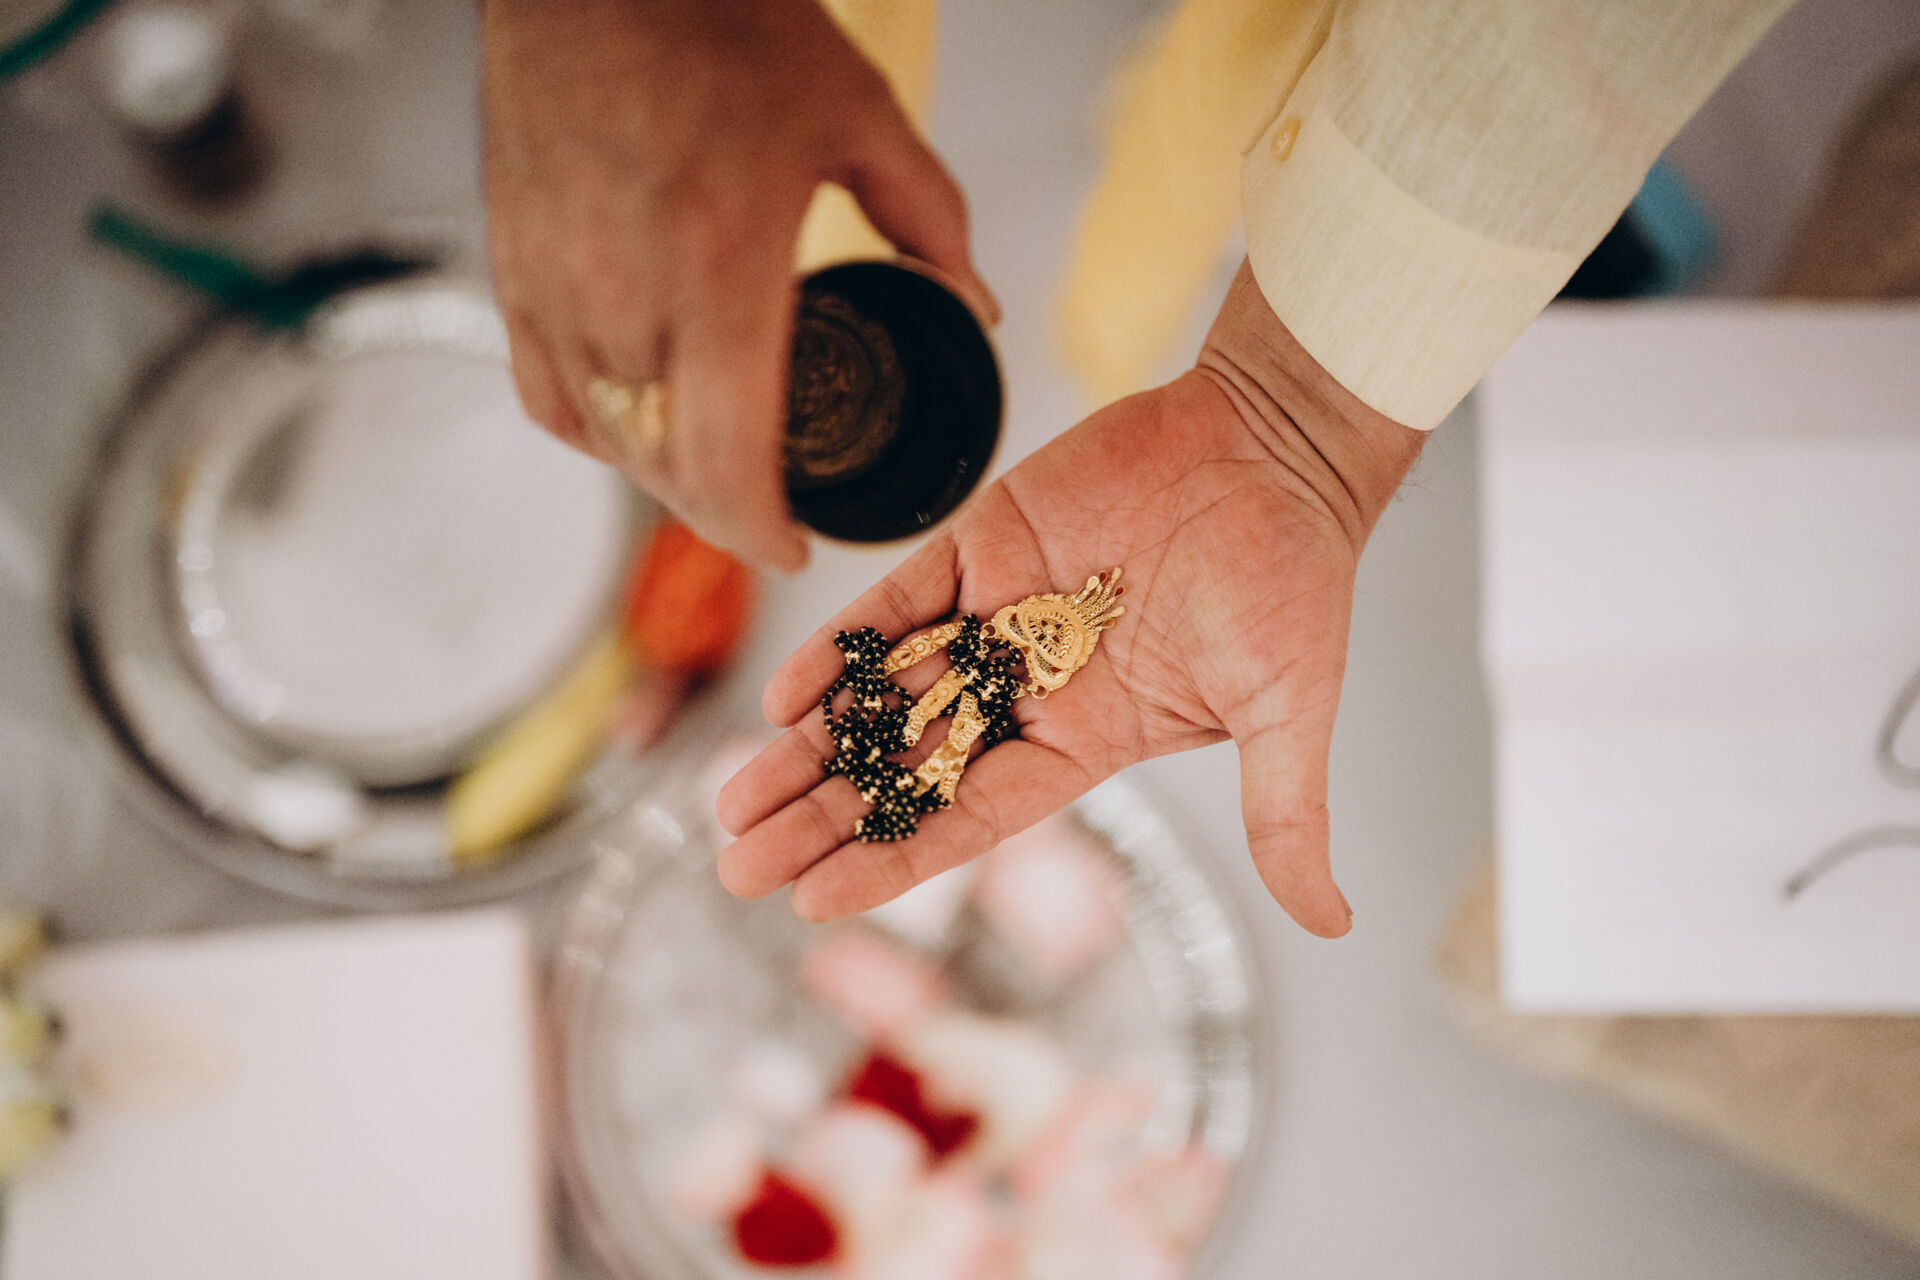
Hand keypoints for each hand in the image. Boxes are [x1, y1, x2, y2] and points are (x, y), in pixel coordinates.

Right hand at [481, 0, 994, 569]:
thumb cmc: (714, 22)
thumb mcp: (857, 114)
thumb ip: (929, 219)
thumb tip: (972, 302)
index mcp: (718, 266)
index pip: (727, 461)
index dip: (759, 530)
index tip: (792, 548)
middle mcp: (623, 296)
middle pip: (666, 471)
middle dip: (725, 518)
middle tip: (770, 522)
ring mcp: (553, 290)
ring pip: (606, 441)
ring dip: (666, 481)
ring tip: (719, 482)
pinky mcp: (511, 271)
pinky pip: (546, 395)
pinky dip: (596, 432)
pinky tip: (635, 429)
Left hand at [715, 263, 1423, 935]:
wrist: (1275, 444)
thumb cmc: (1293, 575)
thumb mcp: (1290, 710)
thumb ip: (1288, 816)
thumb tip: (1335, 924)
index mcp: (1088, 740)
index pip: (974, 820)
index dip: (894, 861)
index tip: (814, 901)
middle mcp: (1029, 689)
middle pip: (905, 769)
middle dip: (822, 817)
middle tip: (737, 866)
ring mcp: (997, 618)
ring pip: (882, 694)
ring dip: (807, 746)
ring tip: (729, 802)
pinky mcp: (979, 544)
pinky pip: (893, 605)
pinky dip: (838, 648)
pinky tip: (781, 696)